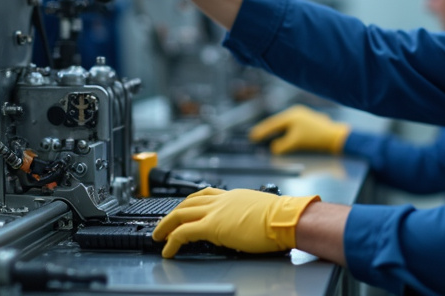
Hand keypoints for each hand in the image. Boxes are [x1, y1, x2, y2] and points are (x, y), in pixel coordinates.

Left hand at [152, 187, 319, 256]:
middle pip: (188, 202)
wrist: (286, 218)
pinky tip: (167, 249)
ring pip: (181, 213)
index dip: (191, 203)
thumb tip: (244, 225)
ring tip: (158, 235)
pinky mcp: (213, 226)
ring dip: (166, 224)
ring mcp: (216, 211)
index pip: (206, 195)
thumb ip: (246, 215)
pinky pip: (184, 232)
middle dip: (172, 213)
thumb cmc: (282, 218)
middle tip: (164, 223)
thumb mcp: (259, 211)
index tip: (184, 208)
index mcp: (234, 196)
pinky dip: (172, 241)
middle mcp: (222, 200)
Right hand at [249, 104, 350, 154]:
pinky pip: (293, 126)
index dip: (262, 131)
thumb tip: (273, 148)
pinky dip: (286, 132)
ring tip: (269, 138)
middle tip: (257, 137)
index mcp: (291, 115)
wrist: (335, 137)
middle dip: (268, 131)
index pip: (272, 124)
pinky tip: (285, 137)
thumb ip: (281, 146)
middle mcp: (296, 112)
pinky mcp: (309, 121)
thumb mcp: (294, 143)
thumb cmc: (315, 139)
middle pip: (278, 123)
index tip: (252, 137)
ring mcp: (304, 116)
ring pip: (286, 124)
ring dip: (278, 132)